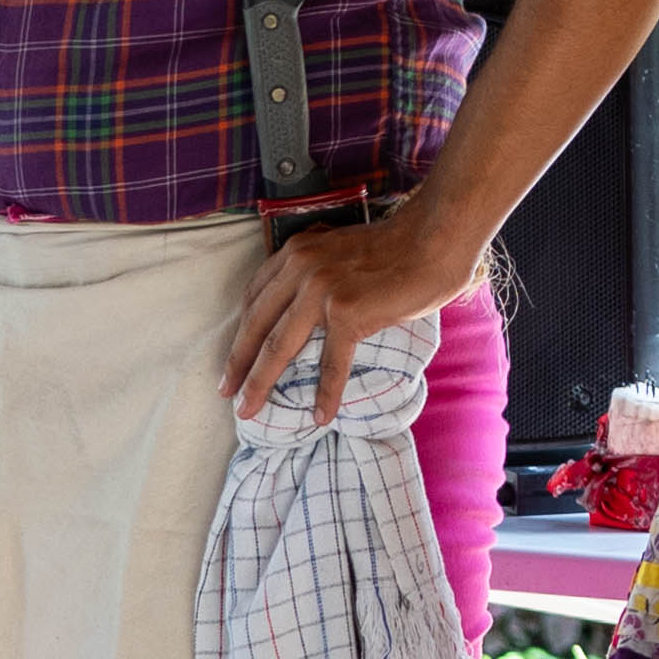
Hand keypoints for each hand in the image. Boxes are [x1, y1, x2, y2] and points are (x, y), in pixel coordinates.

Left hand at [225, 202, 473, 426]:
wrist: (432, 242)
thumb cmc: (395, 249)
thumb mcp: (338, 250)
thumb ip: (315, 271)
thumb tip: (305, 311)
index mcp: (295, 253)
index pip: (254, 299)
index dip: (240, 333)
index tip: (233, 359)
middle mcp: (301, 268)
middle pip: (257, 326)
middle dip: (238, 364)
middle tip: (226, 394)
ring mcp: (321, 290)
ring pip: (279, 346)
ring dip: (261, 383)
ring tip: (250, 410)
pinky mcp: (347, 312)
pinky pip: (331, 362)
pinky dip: (326, 393)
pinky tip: (321, 416)